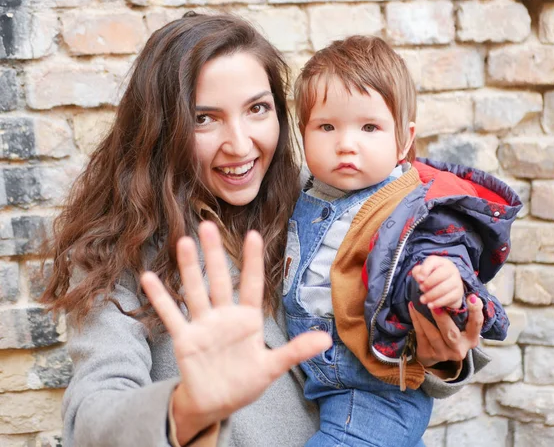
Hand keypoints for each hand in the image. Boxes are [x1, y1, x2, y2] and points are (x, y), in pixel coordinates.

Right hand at [140, 222, 331, 444]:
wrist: (216, 404)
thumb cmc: (245, 382)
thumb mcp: (272, 368)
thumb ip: (296, 351)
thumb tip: (327, 339)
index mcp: (248, 319)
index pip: (251, 284)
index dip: (251, 261)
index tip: (253, 235)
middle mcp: (224, 316)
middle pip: (219, 280)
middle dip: (215, 254)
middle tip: (208, 225)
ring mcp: (203, 325)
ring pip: (195, 291)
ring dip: (189, 268)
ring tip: (183, 242)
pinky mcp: (185, 339)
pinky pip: (171, 315)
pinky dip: (160, 298)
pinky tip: (149, 277)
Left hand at [408, 294, 482, 367]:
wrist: (431, 355)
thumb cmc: (448, 334)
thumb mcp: (459, 327)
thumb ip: (461, 314)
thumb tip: (457, 290)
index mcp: (471, 339)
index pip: (476, 324)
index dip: (475, 311)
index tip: (471, 297)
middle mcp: (459, 348)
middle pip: (452, 333)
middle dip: (443, 318)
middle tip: (436, 304)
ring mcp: (443, 353)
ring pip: (433, 334)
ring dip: (424, 317)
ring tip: (419, 302)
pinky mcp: (428, 353)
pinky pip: (420, 333)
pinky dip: (416, 319)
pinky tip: (412, 307)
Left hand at [412, 255, 462, 308]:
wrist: (445, 290)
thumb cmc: (431, 278)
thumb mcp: (422, 274)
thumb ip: (418, 272)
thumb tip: (420, 278)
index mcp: (440, 262)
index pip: (432, 261)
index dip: (424, 270)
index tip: (419, 279)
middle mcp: (451, 269)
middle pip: (440, 274)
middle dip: (428, 283)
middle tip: (421, 289)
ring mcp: (457, 281)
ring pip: (444, 288)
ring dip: (431, 295)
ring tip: (423, 300)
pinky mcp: (459, 293)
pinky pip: (449, 298)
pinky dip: (438, 302)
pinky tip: (430, 305)